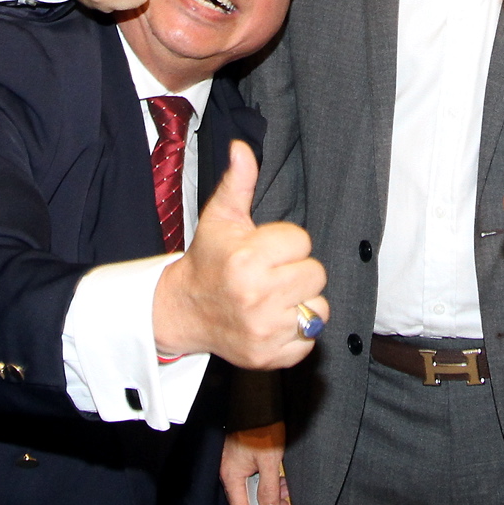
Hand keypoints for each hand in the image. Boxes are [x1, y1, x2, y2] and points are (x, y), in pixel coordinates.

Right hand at [150, 143, 327, 369]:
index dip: (287, 243)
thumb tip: (242, 148)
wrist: (184, 310)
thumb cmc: (209, 259)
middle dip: (297, 270)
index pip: (303, 242)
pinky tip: (275, 320)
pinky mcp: (269, 357)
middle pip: (316, 274)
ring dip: (302, 302)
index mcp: (247, 260)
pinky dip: (298, 332)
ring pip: (319, 309)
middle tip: (272, 273)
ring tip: (276, 297)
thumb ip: (238, 181)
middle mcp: (256, 297)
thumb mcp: (220, 217)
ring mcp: (263, 331)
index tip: (265, 249)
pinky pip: (310, 340)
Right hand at [220, 423, 286, 504]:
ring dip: (269, 491)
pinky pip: (251, 476)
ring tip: (285, 488)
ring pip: (251, 487)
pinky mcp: (240, 456)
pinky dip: (266, 480)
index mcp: (232, 475)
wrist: (257, 400)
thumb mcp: (271, 460)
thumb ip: (269, 489)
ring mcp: (234, 463)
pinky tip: (278, 478)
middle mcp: (229, 471)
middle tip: (284, 504)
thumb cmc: (261, 425)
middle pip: (246, 500)